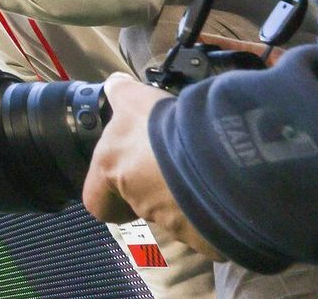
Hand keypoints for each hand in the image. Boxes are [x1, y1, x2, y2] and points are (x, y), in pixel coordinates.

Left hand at [82, 75, 222, 259]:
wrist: (215, 151)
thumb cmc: (163, 124)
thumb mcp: (135, 98)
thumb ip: (120, 93)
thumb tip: (114, 84)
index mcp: (112, 170)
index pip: (95, 202)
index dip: (107, 195)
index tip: (121, 181)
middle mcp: (137, 199)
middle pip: (139, 203)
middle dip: (152, 187)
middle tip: (170, 165)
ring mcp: (172, 221)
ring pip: (172, 215)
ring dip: (181, 198)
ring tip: (201, 172)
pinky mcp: (205, 233)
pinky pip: (204, 227)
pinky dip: (209, 212)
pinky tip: (221, 190)